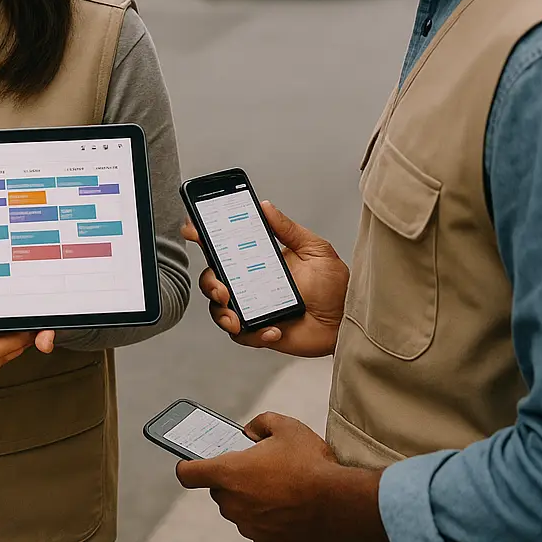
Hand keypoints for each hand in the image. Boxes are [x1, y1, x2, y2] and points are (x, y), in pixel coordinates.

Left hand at [174, 413, 385, 541]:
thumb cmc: (310, 464)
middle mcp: (232, 502)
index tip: (193, 463)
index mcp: (228, 473)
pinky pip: (257, 526)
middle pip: (218, 490)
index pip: (188, 473)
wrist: (339, 505)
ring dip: (249, 499)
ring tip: (277, 487)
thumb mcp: (286, 427)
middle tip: (255, 469)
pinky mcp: (265, 541)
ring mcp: (248, 525)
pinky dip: (265, 517)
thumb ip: (261, 422)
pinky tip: (285, 506)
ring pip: (238, 509)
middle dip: (231, 479)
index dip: (188, 466)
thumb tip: (251, 431)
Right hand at [183, 201, 347, 356]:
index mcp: (258, 260)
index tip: (194, 231)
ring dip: (221, 313)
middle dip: (209, 283)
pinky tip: (273, 329)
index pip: (224, 247)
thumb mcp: (315, 250)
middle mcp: (250, 283)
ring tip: (236, 317)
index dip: (203, 237)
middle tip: (222, 287)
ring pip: (219, 309)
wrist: (347, 321)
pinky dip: (253, 333)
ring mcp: (252, 307)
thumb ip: (288, 229)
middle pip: (212, 279)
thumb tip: (266, 206)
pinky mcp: (260, 331)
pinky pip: (243, 335)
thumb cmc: (334, 286)